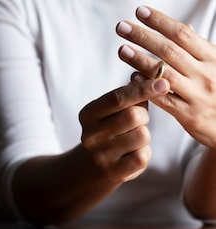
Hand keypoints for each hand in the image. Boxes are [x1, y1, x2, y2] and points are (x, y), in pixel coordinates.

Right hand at [79, 78, 168, 182]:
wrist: (97, 162)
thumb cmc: (111, 127)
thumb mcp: (113, 110)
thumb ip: (130, 95)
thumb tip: (155, 78)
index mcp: (88, 114)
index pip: (117, 98)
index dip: (142, 89)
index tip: (163, 82)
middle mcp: (90, 135)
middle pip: (133, 116)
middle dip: (143, 115)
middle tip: (138, 119)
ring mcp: (101, 155)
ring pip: (142, 136)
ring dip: (144, 134)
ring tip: (132, 137)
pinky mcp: (114, 172)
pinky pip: (143, 156)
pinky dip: (144, 151)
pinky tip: (133, 152)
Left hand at [116, 6, 215, 149]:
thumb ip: (198, 51)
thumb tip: (182, 29)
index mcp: (213, 58)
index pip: (183, 35)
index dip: (160, 22)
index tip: (140, 12)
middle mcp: (205, 74)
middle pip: (169, 50)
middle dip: (144, 36)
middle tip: (122, 27)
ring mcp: (197, 95)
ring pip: (164, 74)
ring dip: (140, 60)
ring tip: (122, 49)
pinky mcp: (189, 115)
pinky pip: (163, 100)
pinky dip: (146, 88)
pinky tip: (132, 77)